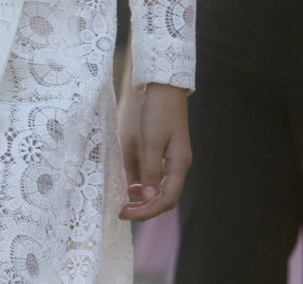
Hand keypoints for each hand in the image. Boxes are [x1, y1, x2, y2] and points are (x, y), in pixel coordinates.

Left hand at [119, 83, 191, 221]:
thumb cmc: (158, 112)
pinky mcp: (166, 153)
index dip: (147, 211)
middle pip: (165, 198)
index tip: (126, 213)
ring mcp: (173, 160)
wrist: (164, 88)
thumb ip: (149, 170)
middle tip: (123, 212)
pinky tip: (132, 185)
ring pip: (161, 189)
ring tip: (125, 201)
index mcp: (179, 165)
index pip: (166, 200)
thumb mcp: (151, 142)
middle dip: (145, 208)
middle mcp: (179, 166)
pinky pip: (157, 177)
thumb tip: (148, 198)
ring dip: (144, 198)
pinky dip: (145, 185)